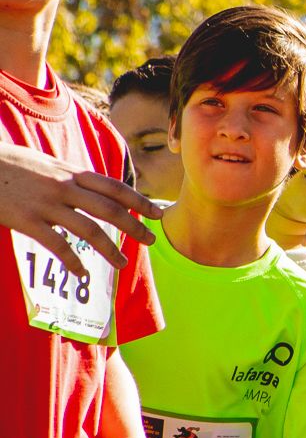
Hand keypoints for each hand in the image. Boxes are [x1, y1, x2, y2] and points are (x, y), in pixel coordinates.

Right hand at [0, 144, 160, 270]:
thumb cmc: (9, 166)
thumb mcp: (44, 164)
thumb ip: (68, 177)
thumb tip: (90, 189)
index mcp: (69, 172)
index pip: (113, 187)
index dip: (139, 201)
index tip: (158, 213)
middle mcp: (62, 187)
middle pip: (109, 209)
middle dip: (134, 227)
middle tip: (151, 241)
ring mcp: (45, 204)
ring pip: (88, 229)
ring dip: (110, 249)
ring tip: (122, 263)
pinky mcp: (26, 220)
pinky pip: (57, 245)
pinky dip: (73, 261)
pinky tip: (83, 273)